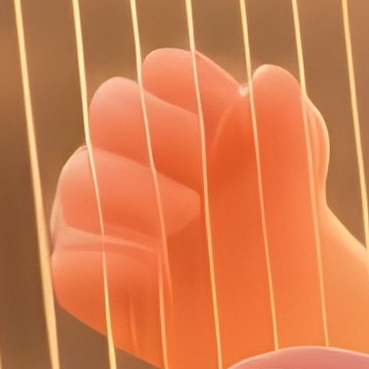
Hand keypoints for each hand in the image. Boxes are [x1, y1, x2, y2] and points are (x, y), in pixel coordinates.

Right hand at [50, 50, 344, 368]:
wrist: (281, 297)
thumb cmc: (284, 213)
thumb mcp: (300, 166)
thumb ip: (288, 122)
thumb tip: (267, 80)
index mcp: (179, 110)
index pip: (163, 71)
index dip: (197, 91)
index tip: (235, 124)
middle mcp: (128, 151)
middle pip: (110, 108)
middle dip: (161, 133)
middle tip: (207, 171)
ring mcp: (100, 212)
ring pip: (76, 182)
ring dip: (133, 194)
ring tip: (189, 216)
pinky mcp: (87, 276)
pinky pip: (68, 267)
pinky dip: (110, 267)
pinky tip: (159, 272)